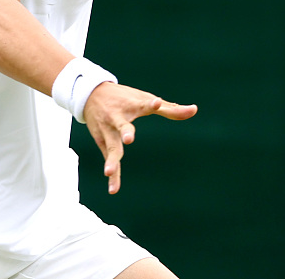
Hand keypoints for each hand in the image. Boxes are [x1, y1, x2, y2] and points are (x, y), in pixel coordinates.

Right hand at [83, 82, 197, 193]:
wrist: (90, 94)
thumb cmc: (125, 98)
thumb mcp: (145, 99)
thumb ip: (170, 109)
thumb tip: (194, 110)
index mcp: (132, 105)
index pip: (144, 104)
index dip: (151, 103)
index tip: (156, 102)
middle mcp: (118, 118)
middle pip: (122, 126)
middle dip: (125, 132)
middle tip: (128, 138)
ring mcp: (108, 131)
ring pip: (111, 147)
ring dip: (111, 159)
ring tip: (108, 171)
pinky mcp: (103, 142)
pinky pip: (108, 159)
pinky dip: (112, 175)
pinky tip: (113, 190)